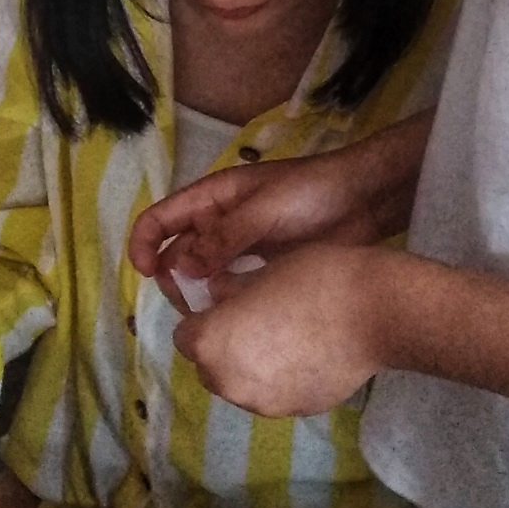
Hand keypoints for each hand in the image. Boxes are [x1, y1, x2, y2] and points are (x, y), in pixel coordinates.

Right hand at [130, 140, 402, 309]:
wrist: (363, 202)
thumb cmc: (311, 193)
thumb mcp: (264, 208)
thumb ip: (225, 236)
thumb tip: (182, 267)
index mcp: (212, 198)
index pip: (161, 218)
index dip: (144, 243)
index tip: (146, 274)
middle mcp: (219, 223)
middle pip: (176, 253)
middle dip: (171, 278)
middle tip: (186, 303)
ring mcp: (240, 248)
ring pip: (202, 275)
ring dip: (198, 294)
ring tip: (210, 314)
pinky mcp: (261, 269)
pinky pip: (231, 288)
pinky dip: (225, 301)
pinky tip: (235, 314)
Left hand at [174, 245, 391, 417]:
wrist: (374, 313)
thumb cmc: (313, 279)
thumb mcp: (261, 273)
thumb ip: (230, 291)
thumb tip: (218, 296)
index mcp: (210, 344)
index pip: (185, 336)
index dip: (202, 319)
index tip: (225, 305)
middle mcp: (228, 382)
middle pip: (210, 366)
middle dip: (222, 347)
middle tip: (254, 320)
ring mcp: (262, 403)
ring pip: (241, 384)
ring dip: (250, 365)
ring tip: (285, 338)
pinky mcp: (295, 411)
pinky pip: (275, 393)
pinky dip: (281, 378)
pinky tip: (308, 354)